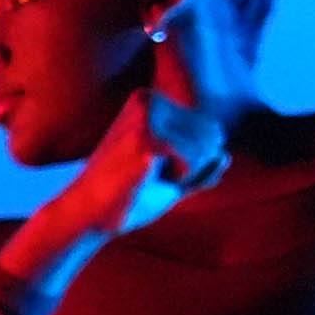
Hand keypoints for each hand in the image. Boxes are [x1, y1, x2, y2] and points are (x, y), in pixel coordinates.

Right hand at [16, 64, 227, 275]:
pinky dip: (178, 177)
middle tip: (153, 177)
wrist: (89, 216)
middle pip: (212, 133)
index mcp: (150, 101)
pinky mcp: (146, 136)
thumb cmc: (126, 197)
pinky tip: (147, 179)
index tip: (157, 170)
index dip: (194, 162)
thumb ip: (198, 169)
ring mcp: (146, 115)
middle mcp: (148, 99)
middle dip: (194, 167)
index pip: (209, 128)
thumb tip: (225, 157)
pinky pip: (192, 160)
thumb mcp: (169, 179)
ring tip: (148, 177)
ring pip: (205, 146)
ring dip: (185, 173)